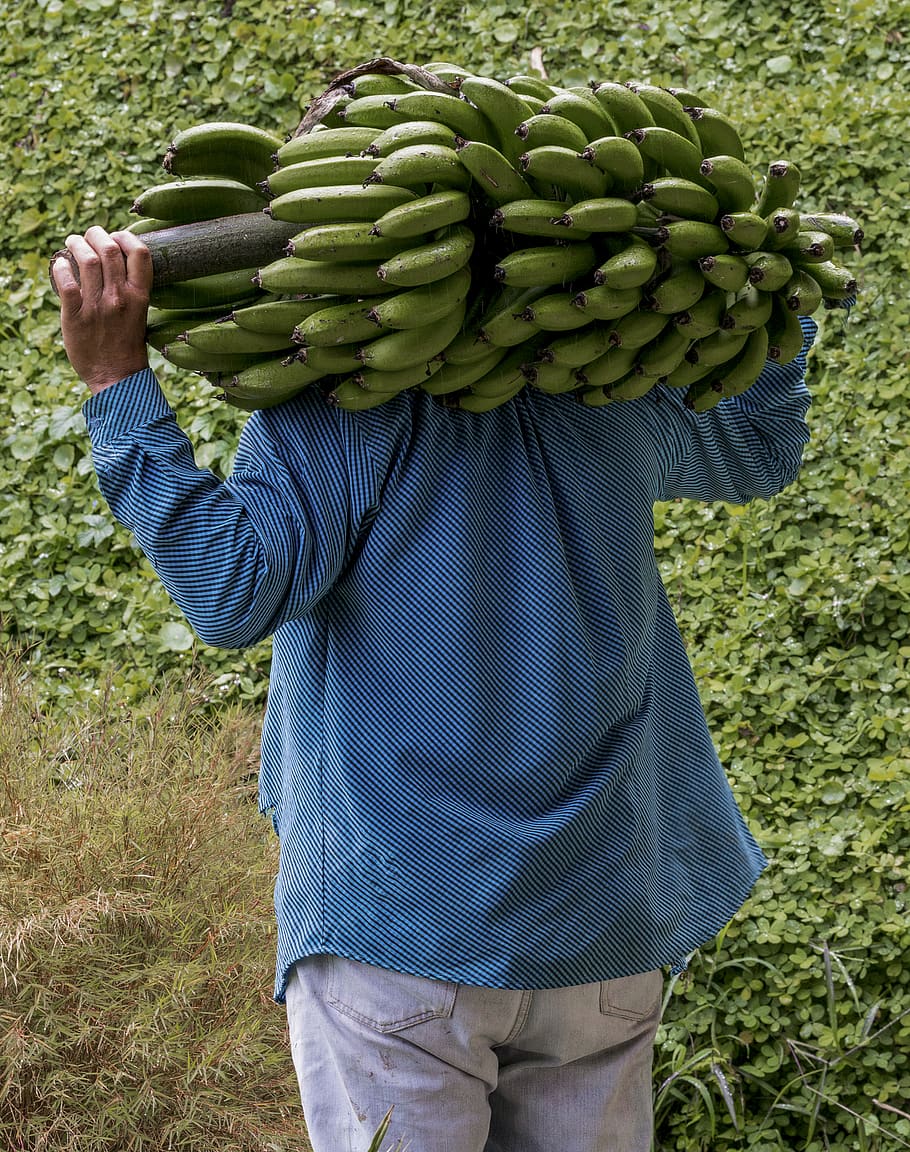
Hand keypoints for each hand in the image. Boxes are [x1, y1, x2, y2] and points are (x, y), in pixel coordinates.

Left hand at [53, 226, 152, 394]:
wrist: (116, 376)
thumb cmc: (127, 344)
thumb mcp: (139, 314)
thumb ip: (129, 289)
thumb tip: (113, 262)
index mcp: (140, 296)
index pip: (140, 253)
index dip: (126, 236)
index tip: (116, 237)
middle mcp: (121, 297)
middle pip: (110, 248)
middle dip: (96, 234)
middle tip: (88, 236)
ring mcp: (98, 306)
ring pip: (87, 259)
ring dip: (76, 244)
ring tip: (72, 243)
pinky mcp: (77, 316)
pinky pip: (67, 282)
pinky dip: (62, 267)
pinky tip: (61, 265)